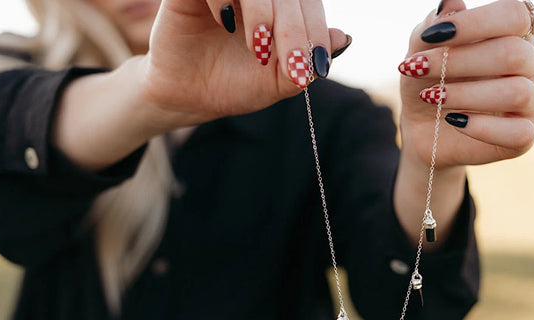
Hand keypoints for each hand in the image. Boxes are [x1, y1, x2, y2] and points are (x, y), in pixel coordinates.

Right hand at [142, 0, 348, 124]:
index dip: (317, 32)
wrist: (191, 97)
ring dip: (264, 13)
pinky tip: (226, 24)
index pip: (309, 5)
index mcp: (282, 9)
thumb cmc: (236, 84)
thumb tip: (343, 38)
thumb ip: (308, 63)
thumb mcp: (279, 81)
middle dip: (294, 29)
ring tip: (259, 49)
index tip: (318, 66)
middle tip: (290, 63)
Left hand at [398, 0, 533, 167]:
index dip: (475, 22)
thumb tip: (451, 2)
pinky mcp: (523, 136)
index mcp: (514, 32)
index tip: (433, 36)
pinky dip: (480, 127)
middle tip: (418, 68)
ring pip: (517, 92)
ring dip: (465, 94)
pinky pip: (518, 132)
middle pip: (513, 54)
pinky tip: (453, 120)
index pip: (514, 14)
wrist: (423, 127)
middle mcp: (532, 63)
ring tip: (432, 96)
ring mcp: (532, 101)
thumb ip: (435, 26)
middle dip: (460, 61)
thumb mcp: (423, 49)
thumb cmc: (430, 78)